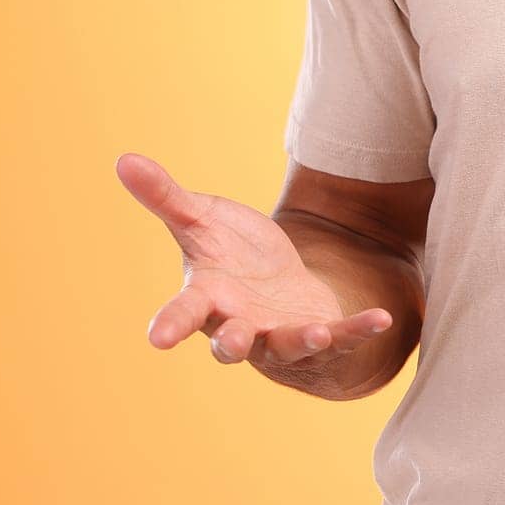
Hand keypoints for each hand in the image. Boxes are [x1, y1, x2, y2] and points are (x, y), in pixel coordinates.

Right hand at [116, 151, 394, 369]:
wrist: (276, 289)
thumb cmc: (229, 255)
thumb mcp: (200, 220)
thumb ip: (165, 197)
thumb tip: (122, 158)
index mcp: (209, 297)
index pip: (185, 311)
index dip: (170, 323)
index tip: (155, 338)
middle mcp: (240, 324)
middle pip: (230, 342)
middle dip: (230, 344)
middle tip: (230, 345)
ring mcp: (279, 335)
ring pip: (286, 346)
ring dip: (301, 340)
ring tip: (317, 333)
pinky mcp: (319, 334)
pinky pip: (341, 337)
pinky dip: (359, 330)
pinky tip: (382, 317)